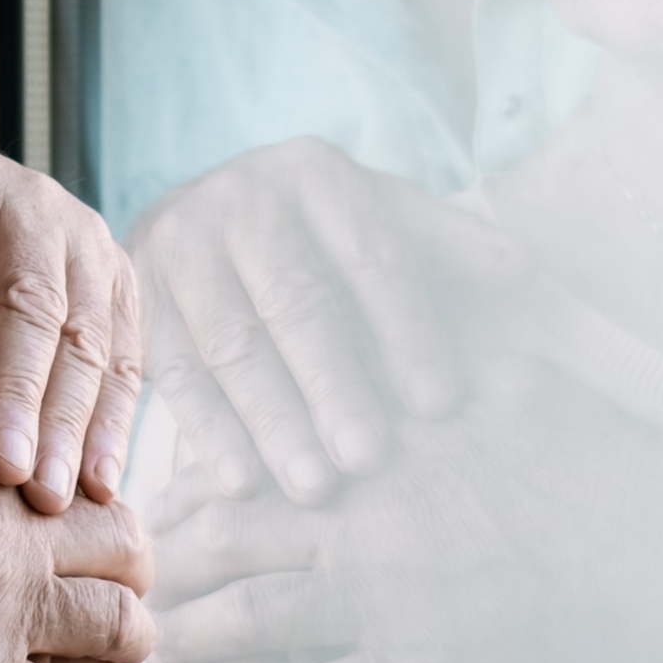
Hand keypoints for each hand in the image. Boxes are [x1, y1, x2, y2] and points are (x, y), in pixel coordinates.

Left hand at [0, 140, 143, 510]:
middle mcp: (33, 204)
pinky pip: (126, 357)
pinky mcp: (122, 286)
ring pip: (85, 335)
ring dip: (71, 419)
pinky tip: (99, 483)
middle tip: (1, 471)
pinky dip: (115, 423)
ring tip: (48, 495)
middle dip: (16, 390)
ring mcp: (88, 244)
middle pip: (28, 301)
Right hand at [0, 363, 155, 662]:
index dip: (72, 487)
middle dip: (124, 560)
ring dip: (120, 638)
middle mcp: (6, 532)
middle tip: (107, 580)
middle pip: (124, 542)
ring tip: (105, 652)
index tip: (61, 510)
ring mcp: (0, 615)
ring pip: (122, 627)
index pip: (66, 460)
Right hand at [132, 137, 526, 505]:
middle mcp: (241, 197)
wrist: (203, 216)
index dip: (406, 329)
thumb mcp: (383, 221)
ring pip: (230, 341)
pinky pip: (172, 368)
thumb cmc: (321, 237)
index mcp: (316, 174)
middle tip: (370, 459)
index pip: (369, 255)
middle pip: (294, 300)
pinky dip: (206, 429)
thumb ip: (448, 247)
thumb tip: (523, 271)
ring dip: (272, 420)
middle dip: (334, 385)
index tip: (439, 404)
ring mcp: (180, 240)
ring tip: (315, 488)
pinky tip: (240, 483)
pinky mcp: (138, 293)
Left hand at [150, 358, 662, 662]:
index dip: (195, 485)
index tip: (158, 501)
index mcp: (376, 447)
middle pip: (224, 543)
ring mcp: (382, 604)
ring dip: (195, 638)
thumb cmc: (608, 463)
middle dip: (172, 566)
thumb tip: (449, 301)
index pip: (252, 456)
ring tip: (156, 648)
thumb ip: (458, 345)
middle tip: (127, 580)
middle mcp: (361, 522)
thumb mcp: (523, 377)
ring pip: (247, 622)